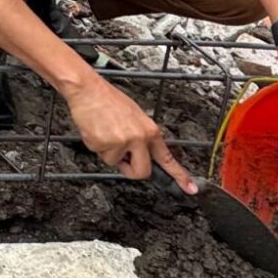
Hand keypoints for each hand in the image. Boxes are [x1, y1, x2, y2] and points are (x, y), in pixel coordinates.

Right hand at [65, 74, 194, 188]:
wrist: (88, 89)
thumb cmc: (108, 100)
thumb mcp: (135, 116)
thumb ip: (142, 136)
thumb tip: (142, 153)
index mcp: (150, 130)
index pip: (167, 158)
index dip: (180, 176)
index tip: (190, 188)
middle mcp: (139, 138)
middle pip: (142, 172)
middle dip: (130, 170)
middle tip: (123, 160)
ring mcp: (121, 143)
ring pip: (115, 163)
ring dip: (109, 152)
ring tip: (105, 132)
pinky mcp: (104, 145)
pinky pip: (101, 155)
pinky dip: (97, 146)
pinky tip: (97, 131)